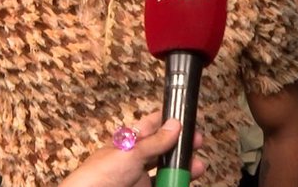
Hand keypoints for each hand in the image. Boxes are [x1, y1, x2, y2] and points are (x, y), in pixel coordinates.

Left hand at [59, 112, 204, 186]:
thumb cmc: (98, 175)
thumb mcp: (130, 153)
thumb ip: (155, 141)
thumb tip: (176, 124)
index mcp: (130, 141)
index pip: (153, 124)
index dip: (171, 119)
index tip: (189, 118)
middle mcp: (136, 158)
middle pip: (165, 147)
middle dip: (183, 145)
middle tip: (198, 143)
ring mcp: (140, 177)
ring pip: (167, 169)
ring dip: (183, 167)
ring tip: (198, 168)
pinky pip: (164, 185)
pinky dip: (176, 184)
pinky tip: (184, 183)